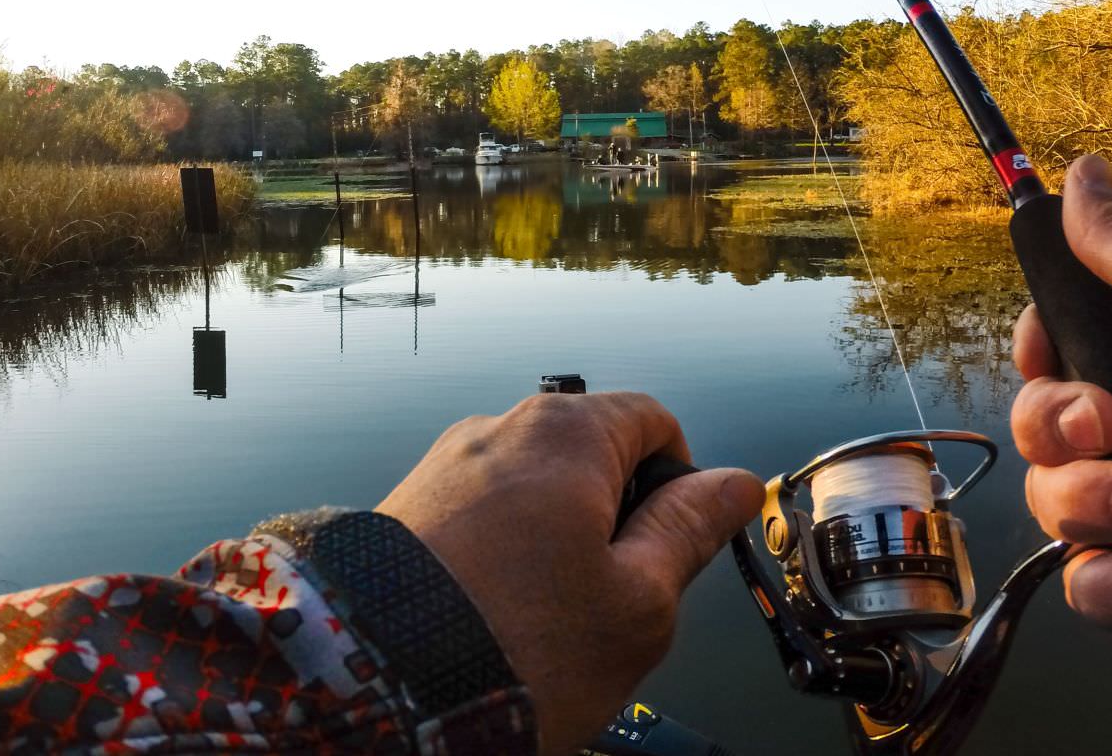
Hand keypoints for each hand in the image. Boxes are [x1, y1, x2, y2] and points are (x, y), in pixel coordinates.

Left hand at [377, 391, 763, 753]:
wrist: (375, 690)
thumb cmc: (523, 649)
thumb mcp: (638, 601)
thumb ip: (690, 530)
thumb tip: (736, 483)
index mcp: (566, 432)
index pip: (653, 420)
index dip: (681, 480)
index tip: (675, 546)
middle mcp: (498, 428)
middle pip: (590, 454)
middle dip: (614, 518)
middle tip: (612, 600)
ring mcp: (443, 466)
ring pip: (534, 490)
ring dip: (557, 542)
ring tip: (545, 622)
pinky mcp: (403, 508)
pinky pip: (480, 516)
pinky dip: (503, 557)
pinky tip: (495, 617)